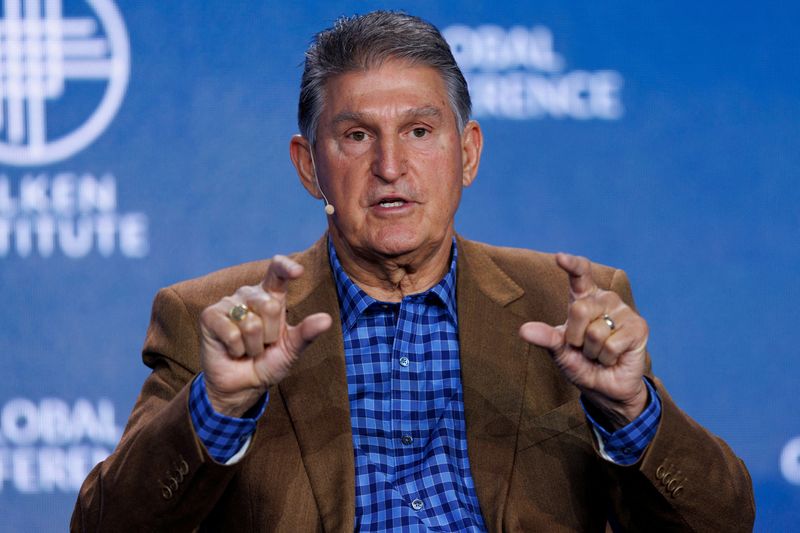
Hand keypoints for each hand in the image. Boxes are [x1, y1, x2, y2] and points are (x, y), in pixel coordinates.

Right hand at [199, 255, 331, 416]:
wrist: (242, 385)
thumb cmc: (268, 362)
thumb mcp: (291, 349)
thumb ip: (307, 333)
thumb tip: (327, 319)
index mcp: (270, 296)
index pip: (277, 272)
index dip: (285, 267)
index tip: (298, 272)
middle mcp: (249, 294)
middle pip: (271, 306)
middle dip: (271, 335)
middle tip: (263, 345)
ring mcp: (228, 303)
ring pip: (251, 324)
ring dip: (253, 346)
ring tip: (247, 348)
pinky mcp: (210, 316)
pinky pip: (232, 333)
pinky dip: (236, 349)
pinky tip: (232, 351)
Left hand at [519, 253, 648, 427]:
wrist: (606, 388)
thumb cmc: (582, 364)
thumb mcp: (559, 352)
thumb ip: (545, 338)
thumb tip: (523, 330)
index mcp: (584, 299)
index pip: (580, 276)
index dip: (572, 265)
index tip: (560, 257)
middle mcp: (605, 300)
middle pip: (580, 310)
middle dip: (575, 338)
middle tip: (583, 348)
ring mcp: (624, 312)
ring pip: (596, 331)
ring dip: (592, 352)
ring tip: (599, 354)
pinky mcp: (639, 327)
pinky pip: (611, 344)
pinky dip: (606, 358)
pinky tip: (613, 358)